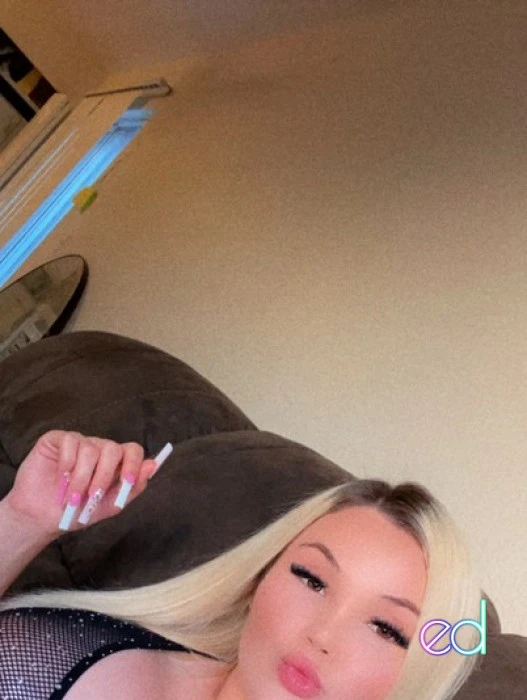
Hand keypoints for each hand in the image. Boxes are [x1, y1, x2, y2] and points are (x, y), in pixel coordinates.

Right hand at [5, 430, 156, 536]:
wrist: (41, 517)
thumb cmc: (75, 511)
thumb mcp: (107, 506)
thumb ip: (131, 488)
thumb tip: (153, 466)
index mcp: (115, 462)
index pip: (133, 450)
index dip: (134, 464)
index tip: (128, 482)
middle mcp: (99, 448)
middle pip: (112, 449)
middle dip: (103, 476)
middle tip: (91, 497)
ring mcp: (79, 442)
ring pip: (90, 449)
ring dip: (81, 478)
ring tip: (70, 498)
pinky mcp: (58, 439)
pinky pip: (70, 442)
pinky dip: (66, 465)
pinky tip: (60, 479)